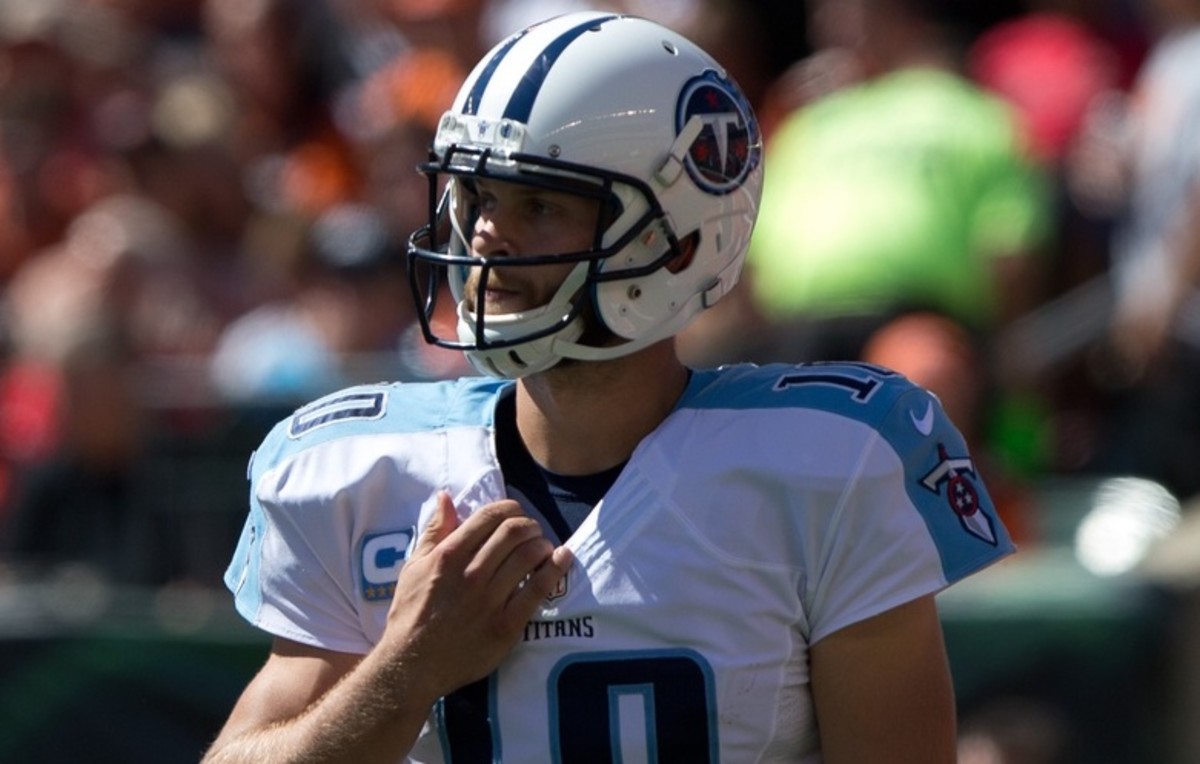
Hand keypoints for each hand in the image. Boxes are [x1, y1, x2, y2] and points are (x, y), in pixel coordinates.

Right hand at [381, 492, 571, 700]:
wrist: (411, 666)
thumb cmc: (410, 614)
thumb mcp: (413, 567)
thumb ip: (434, 531)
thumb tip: (446, 498)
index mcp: (448, 556)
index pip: (489, 516)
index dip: (510, 508)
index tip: (515, 514)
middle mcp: (471, 575)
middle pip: (514, 532)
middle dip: (529, 524)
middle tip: (532, 531)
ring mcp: (490, 601)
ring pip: (529, 556)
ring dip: (543, 544)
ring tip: (543, 547)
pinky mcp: (506, 626)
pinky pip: (538, 591)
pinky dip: (554, 569)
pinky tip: (561, 559)